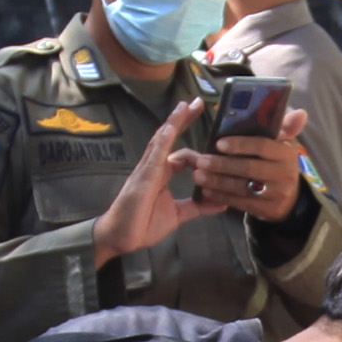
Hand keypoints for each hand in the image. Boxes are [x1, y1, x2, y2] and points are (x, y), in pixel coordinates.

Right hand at [89, 96, 205, 266]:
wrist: (120, 238)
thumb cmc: (142, 225)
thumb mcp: (178, 215)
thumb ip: (198, 207)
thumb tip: (221, 203)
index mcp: (162, 175)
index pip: (182, 154)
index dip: (197, 147)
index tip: (213, 142)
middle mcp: (155, 167)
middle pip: (171, 137)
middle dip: (184, 120)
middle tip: (198, 102)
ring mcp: (148, 170)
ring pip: (162, 139)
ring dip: (174, 121)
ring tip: (186, 105)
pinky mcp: (143, 177)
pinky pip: (154, 154)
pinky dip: (163, 139)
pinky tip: (170, 127)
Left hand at [176, 103, 312, 227]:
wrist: (290, 199)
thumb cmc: (278, 163)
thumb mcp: (284, 144)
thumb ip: (285, 126)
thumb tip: (300, 112)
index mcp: (286, 153)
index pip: (263, 146)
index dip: (240, 144)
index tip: (219, 143)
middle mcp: (284, 174)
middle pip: (249, 168)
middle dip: (222, 165)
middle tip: (201, 161)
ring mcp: (277, 194)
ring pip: (243, 187)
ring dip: (217, 182)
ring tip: (198, 175)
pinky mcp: (267, 210)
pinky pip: (241, 203)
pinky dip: (221, 197)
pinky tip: (206, 192)